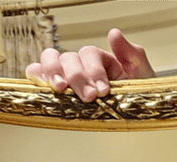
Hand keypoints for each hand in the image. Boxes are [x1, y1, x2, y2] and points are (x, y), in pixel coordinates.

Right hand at [25, 28, 154, 101]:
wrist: (132, 112)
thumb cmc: (134, 93)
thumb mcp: (140, 72)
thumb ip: (130, 52)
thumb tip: (113, 34)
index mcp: (98, 59)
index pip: (88, 54)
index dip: (94, 71)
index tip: (103, 91)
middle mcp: (79, 64)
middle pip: (68, 58)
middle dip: (77, 77)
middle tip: (88, 97)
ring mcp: (65, 75)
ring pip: (50, 62)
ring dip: (53, 73)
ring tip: (61, 89)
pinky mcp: (55, 89)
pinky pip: (39, 77)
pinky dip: (37, 78)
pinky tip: (42, 86)